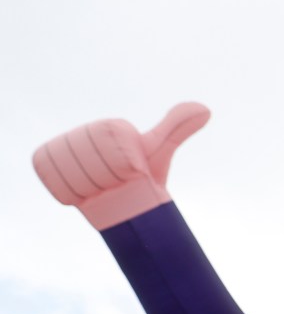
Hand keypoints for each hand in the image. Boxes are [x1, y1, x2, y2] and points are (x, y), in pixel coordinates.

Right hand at [32, 102, 210, 229]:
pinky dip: (67, 190)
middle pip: (89, 160)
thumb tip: (206, 109)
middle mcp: (82, 133)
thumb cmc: (142, 178)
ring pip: (72, 170)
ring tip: (99, 188)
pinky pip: (52, 176)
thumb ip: (178, 128)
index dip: (121, 166)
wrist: (124, 204)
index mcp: (105, 126)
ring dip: (88, 186)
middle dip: (105, 179)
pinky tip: (80, 192)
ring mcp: (63, 148)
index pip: (107, 146)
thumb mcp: (159, 152)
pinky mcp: (46, 163)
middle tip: (114, 183)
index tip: (129, 172)